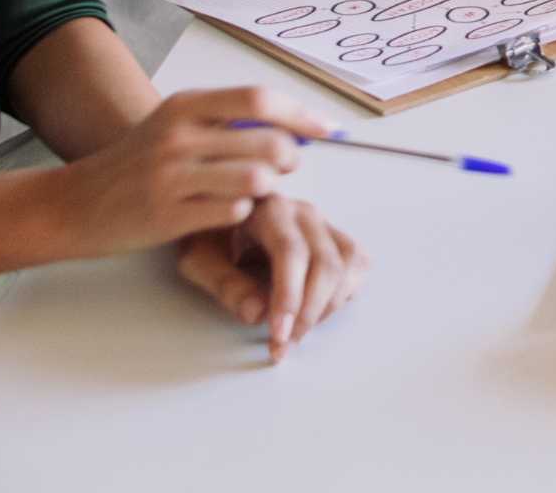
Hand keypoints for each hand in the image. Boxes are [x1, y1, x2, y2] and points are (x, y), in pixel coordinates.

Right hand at [52, 86, 330, 257]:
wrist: (73, 205)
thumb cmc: (135, 165)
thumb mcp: (173, 126)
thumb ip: (225, 121)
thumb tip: (294, 126)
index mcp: (184, 105)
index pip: (260, 99)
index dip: (302, 115)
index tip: (330, 130)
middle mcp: (178, 136)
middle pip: (268, 142)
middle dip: (289, 159)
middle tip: (284, 169)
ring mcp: (171, 177)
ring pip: (256, 180)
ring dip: (265, 190)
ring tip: (251, 193)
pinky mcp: (167, 216)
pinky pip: (232, 213)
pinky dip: (241, 214)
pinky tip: (225, 213)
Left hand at [174, 193, 368, 361]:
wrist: (218, 223)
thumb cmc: (208, 241)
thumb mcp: (198, 260)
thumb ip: (224, 285)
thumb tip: (257, 313)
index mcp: (268, 209)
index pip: (291, 251)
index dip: (289, 296)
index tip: (279, 334)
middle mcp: (303, 212)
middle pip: (326, 263)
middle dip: (309, 313)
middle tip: (285, 345)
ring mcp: (324, 224)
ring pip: (348, 265)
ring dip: (328, 306)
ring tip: (298, 330)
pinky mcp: (336, 238)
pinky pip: (357, 265)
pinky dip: (344, 294)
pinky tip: (316, 310)